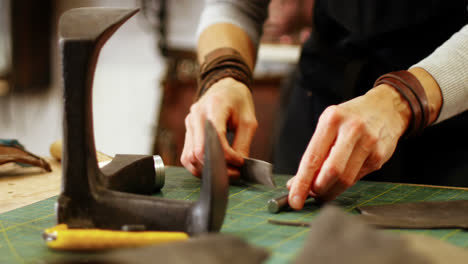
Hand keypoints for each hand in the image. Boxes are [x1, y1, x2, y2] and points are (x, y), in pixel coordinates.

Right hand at [180, 77, 257, 177]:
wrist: (225, 87)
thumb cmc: (238, 101)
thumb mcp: (248, 121)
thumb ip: (243, 143)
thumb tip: (238, 166)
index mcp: (214, 106)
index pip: (214, 137)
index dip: (227, 155)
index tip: (240, 162)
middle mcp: (197, 115)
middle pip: (198, 151)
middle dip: (217, 167)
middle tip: (234, 173)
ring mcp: (189, 123)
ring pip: (189, 157)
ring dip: (206, 170)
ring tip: (224, 172)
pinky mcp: (188, 131)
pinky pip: (186, 156)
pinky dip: (198, 166)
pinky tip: (212, 168)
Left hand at [287, 84, 411, 208]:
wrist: (386, 107)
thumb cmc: (350, 118)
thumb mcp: (329, 125)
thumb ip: (314, 152)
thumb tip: (296, 183)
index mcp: (332, 120)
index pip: (313, 158)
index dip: (302, 182)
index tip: (294, 200)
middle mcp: (351, 130)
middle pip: (331, 171)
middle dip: (317, 190)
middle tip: (310, 195)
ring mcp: (368, 143)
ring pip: (346, 179)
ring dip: (330, 191)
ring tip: (322, 191)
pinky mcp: (379, 156)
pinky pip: (357, 177)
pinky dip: (344, 184)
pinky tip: (340, 179)